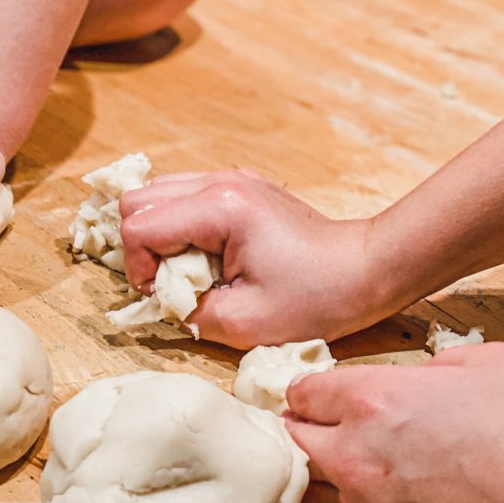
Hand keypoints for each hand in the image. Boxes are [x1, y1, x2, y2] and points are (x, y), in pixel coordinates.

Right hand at [119, 171, 387, 348]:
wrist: (365, 270)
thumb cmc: (314, 299)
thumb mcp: (241, 324)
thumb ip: (186, 310)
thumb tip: (161, 298)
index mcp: (219, 209)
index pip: (138, 226)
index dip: (138, 268)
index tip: (168, 296)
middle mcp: (220, 182)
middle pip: (138, 199)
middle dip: (143, 247)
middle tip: (176, 282)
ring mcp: (231, 178)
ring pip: (157, 193)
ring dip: (161, 235)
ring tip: (193, 269)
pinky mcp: (241, 186)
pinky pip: (185, 197)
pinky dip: (181, 226)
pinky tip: (210, 256)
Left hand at [284, 343, 503, 502]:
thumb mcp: (485, 363)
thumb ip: (428, 370)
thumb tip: (413, 382)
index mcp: (371, 401)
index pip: (302, 395)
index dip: (309, 394)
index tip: (315, 399)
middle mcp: (355, 460)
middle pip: (294, 445)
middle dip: (307, 434)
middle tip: (323, 434)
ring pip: (312, 498)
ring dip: (324, 483)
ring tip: (350, 478)